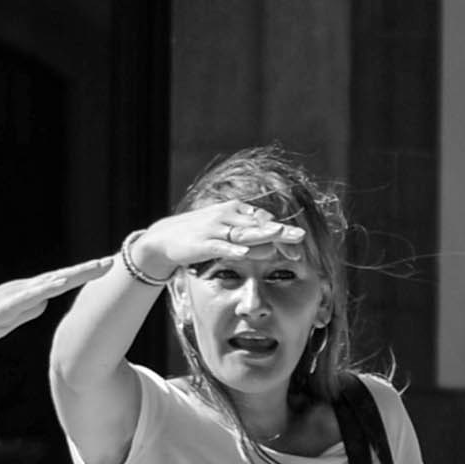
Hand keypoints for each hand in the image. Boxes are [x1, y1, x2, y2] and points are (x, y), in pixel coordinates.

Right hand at [0, 259, 115, 350]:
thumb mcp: (9, 322)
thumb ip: (27, 311)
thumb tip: (44, 303)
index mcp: (27, 295)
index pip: (61, 283)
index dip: (84, 276)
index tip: (105, 268)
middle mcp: (24, 289)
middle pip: (61, 278)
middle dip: (88, 271)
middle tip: (112, 261)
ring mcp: (15, 295)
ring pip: (50, 282)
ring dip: (75, 275)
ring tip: (97, 267)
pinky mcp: (4, 304)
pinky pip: (29, 296)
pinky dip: (46, 289)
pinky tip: (61, 283)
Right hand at [137, 202, 308, 282]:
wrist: (164, 238)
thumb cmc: (199, 236)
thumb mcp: (225, 234)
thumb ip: (248, 240)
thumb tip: (272, 249)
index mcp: (235, 211)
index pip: (264, 219)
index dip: (282, 232)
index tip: (299, 245)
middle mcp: (227, 216)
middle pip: (258, 224)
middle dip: (280, 232)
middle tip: (301, 236)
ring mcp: (214, 228)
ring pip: (242, 233)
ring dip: (262, 234)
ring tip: (278, 234)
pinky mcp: (202, 243)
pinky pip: (219, 246)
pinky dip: (231, 249)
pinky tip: (244, 252)